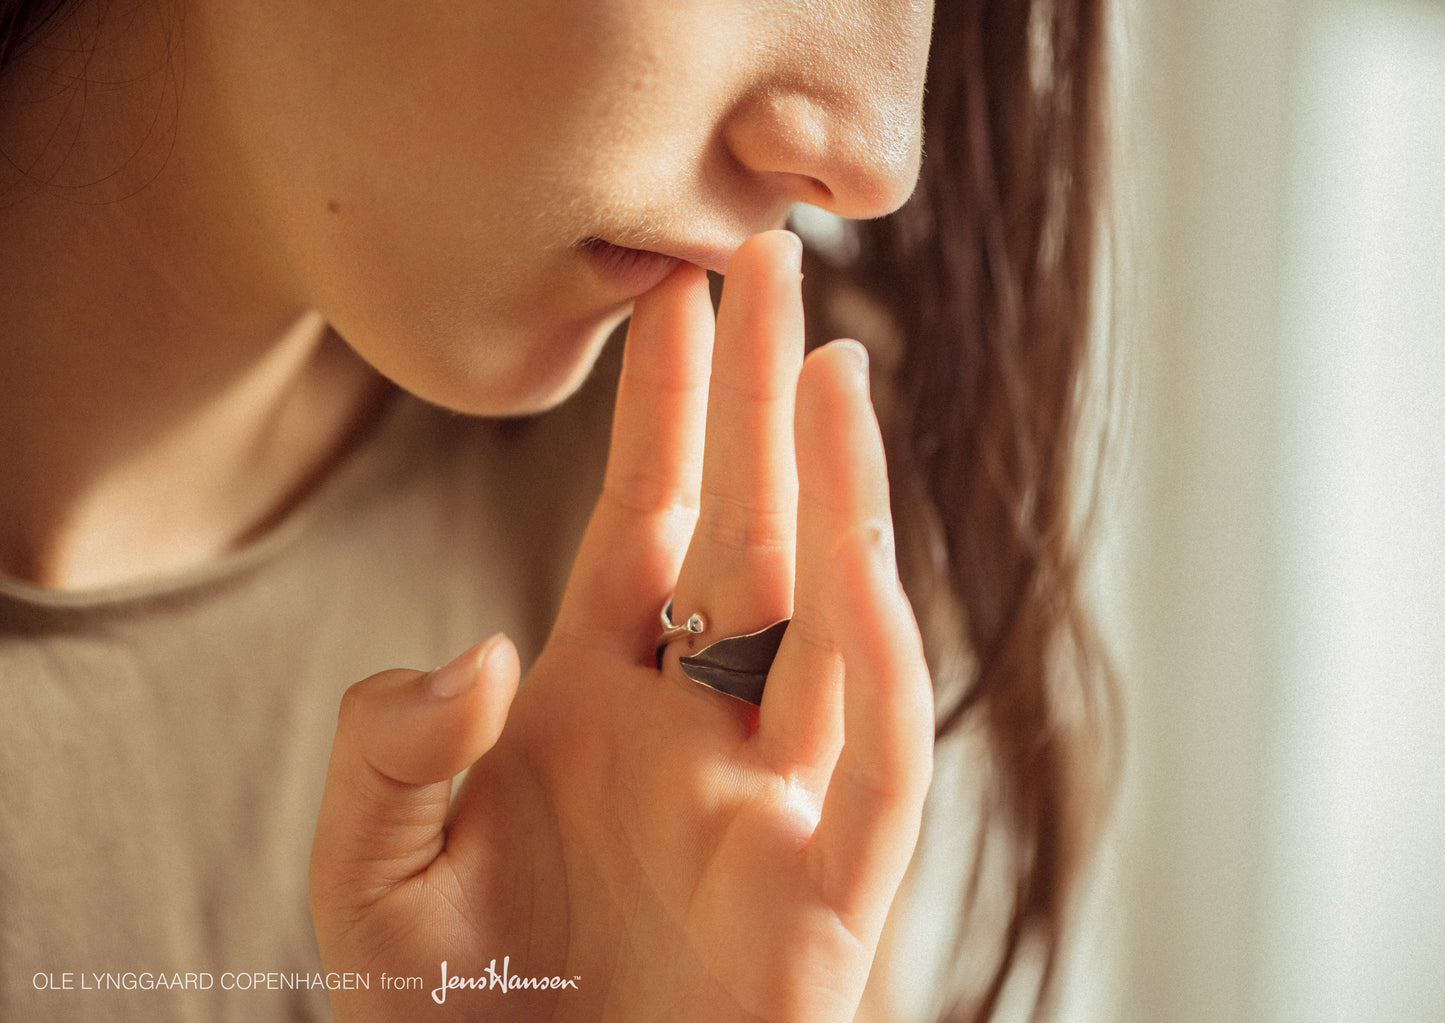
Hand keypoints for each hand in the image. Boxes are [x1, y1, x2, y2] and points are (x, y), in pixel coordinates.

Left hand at [309, 230, 933, 1021]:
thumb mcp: (366, 875)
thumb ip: (387, 749)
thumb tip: (481, 645)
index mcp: (592, 703)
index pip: (645, 520)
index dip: (662, 408)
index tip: (672, 291)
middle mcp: (694, 730)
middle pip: (747, 532)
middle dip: (761, 399)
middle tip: (771, 259)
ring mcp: (769, 804)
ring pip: (831, 622)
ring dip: (836, 497)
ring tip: (834, 369)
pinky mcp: (827, 902)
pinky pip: (882, 762)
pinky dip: (882, 662)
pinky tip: (867, 554)